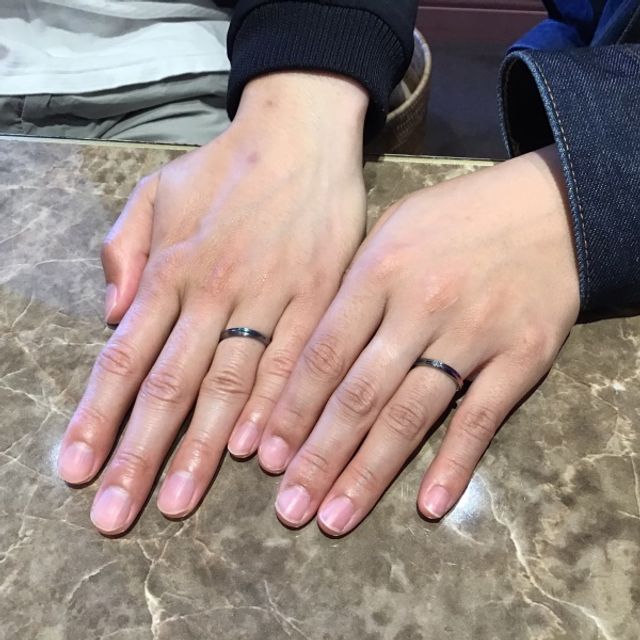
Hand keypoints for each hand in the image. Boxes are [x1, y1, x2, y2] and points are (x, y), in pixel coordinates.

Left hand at [57, 72, 368, 534]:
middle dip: (139, 454)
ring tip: (178, 502)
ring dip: (200, 448)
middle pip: (168, 385)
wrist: (300, 135)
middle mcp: (211, 291)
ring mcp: (266, 296)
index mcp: (170, 269)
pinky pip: (291, 361)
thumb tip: (111, 316)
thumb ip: (125, 249)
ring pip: (228, 384)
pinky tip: (257, 453)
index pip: (123, 358)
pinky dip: (273, 408)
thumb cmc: (226, 167)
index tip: (77, 470)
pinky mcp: (316, 298)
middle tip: (117, 514)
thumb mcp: (158, 190)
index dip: (96, 417)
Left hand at [260, 145, 580, 534]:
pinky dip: (455, 464)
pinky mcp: (522, 355)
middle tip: (290, 508)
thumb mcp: (390, 230)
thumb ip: (349, 287)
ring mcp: (473, 334)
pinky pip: (481, 417)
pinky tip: (430, 505)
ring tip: (336, 517)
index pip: (324, 353)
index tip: (266, 457)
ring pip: (411, 414)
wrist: (549, 207)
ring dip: (370, 473)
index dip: (292, 409)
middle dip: (320, 456)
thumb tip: (306, 351)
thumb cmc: (456, 217)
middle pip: (360, 394)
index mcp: (379, 271)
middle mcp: (420, 306)